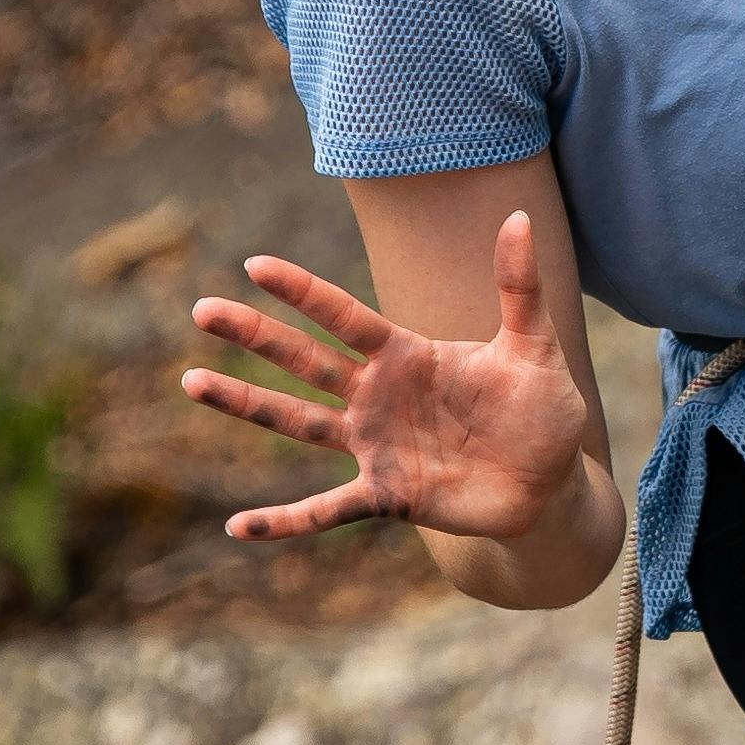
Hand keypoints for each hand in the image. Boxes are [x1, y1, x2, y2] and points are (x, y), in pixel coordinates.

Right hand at [181, 211, 600, 548]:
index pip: (345, 316)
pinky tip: (237, 528)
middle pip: (305, 360)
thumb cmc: (541, 409)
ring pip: (298, 422)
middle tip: (201, 309)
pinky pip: (325, 510)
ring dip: (246, 405)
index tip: (255, 265)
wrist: (550, 483)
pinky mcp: (386, 496)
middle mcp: (378, 396)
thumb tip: (519, 216)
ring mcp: (375, 447)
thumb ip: (519, 286)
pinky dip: (283, 522)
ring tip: (193, 382)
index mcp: (407, 355)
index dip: (303, 291)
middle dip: (255, 335)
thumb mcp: (534, 345)